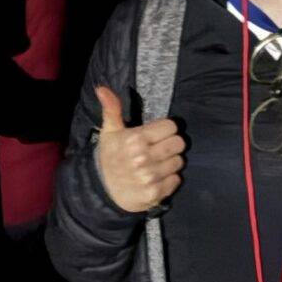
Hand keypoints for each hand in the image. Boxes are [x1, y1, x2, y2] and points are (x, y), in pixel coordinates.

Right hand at [93, 83, 185, 213]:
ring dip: (170, 163)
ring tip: (156, 164)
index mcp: (135, 139)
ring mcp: (151, 176)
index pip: (171, 126)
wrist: (102, 191)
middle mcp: (144, 157)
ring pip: (179, 162)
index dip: (165, 130)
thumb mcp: (109, 132)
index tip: (157, 135)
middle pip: (179, 143)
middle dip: (171, 145)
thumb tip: (102, 88)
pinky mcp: (156, 192)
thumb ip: (111, 109)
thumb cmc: (110, 157)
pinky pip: (177, 180)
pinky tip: (156, 178)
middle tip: (159, 149)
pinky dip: (169, 179)